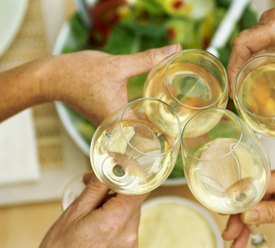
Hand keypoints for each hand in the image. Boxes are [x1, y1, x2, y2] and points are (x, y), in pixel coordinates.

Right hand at [40, 174, 147, 247]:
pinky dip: (116, 218)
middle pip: (133, 200)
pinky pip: (128, 225)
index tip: (124, 166)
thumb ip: (97, 188)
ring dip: (115, 204)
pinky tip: (98, 222)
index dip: (134, 174)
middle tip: (94, 187)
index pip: (140, 190)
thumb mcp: (74, 212)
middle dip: (116, 190)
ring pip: (130, 211)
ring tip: (92, 209)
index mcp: (114, 223)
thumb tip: (112, 167)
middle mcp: (128, 235)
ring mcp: (130, 245)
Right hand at [41, 44, 180, 124]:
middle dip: (164, 133)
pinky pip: (128, 122)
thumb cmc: (81, 73)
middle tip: (184, 129)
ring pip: (136, 130)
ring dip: (153, 126)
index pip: (150, 134)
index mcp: (120, 119)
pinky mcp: (107, 118)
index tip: (183, 136)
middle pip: (145, 136)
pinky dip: (141, 118)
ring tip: (174, 121)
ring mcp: (110, 125)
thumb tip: (175, 49)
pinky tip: (153, 111)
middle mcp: (115, 127)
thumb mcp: (119, 65)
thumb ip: (148, 59)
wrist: (54, 76)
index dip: (168, 136)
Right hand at [222, 161, 274, 247]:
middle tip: (230, 231)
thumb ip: (272, 212)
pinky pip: (264, 208)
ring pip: (257, 204)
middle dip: (241, 215)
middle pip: (254, 194)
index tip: (225, 208)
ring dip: (245, 222)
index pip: (259, 182)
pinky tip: (246, 232)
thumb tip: (247, 213)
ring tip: (236, 239)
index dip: (240, 196)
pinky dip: (256, 221)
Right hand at [228, 0, 274, 105]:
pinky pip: (264, 53)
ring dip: (247, 71)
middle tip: (236, 96)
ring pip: (252, 52)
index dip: (234, 64)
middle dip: (237, 72)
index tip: (232, 85)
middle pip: (244, 50)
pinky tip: (262, 82)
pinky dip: (259, 68)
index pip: (244, 43)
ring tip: (245, 93)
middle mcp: (270, 27)